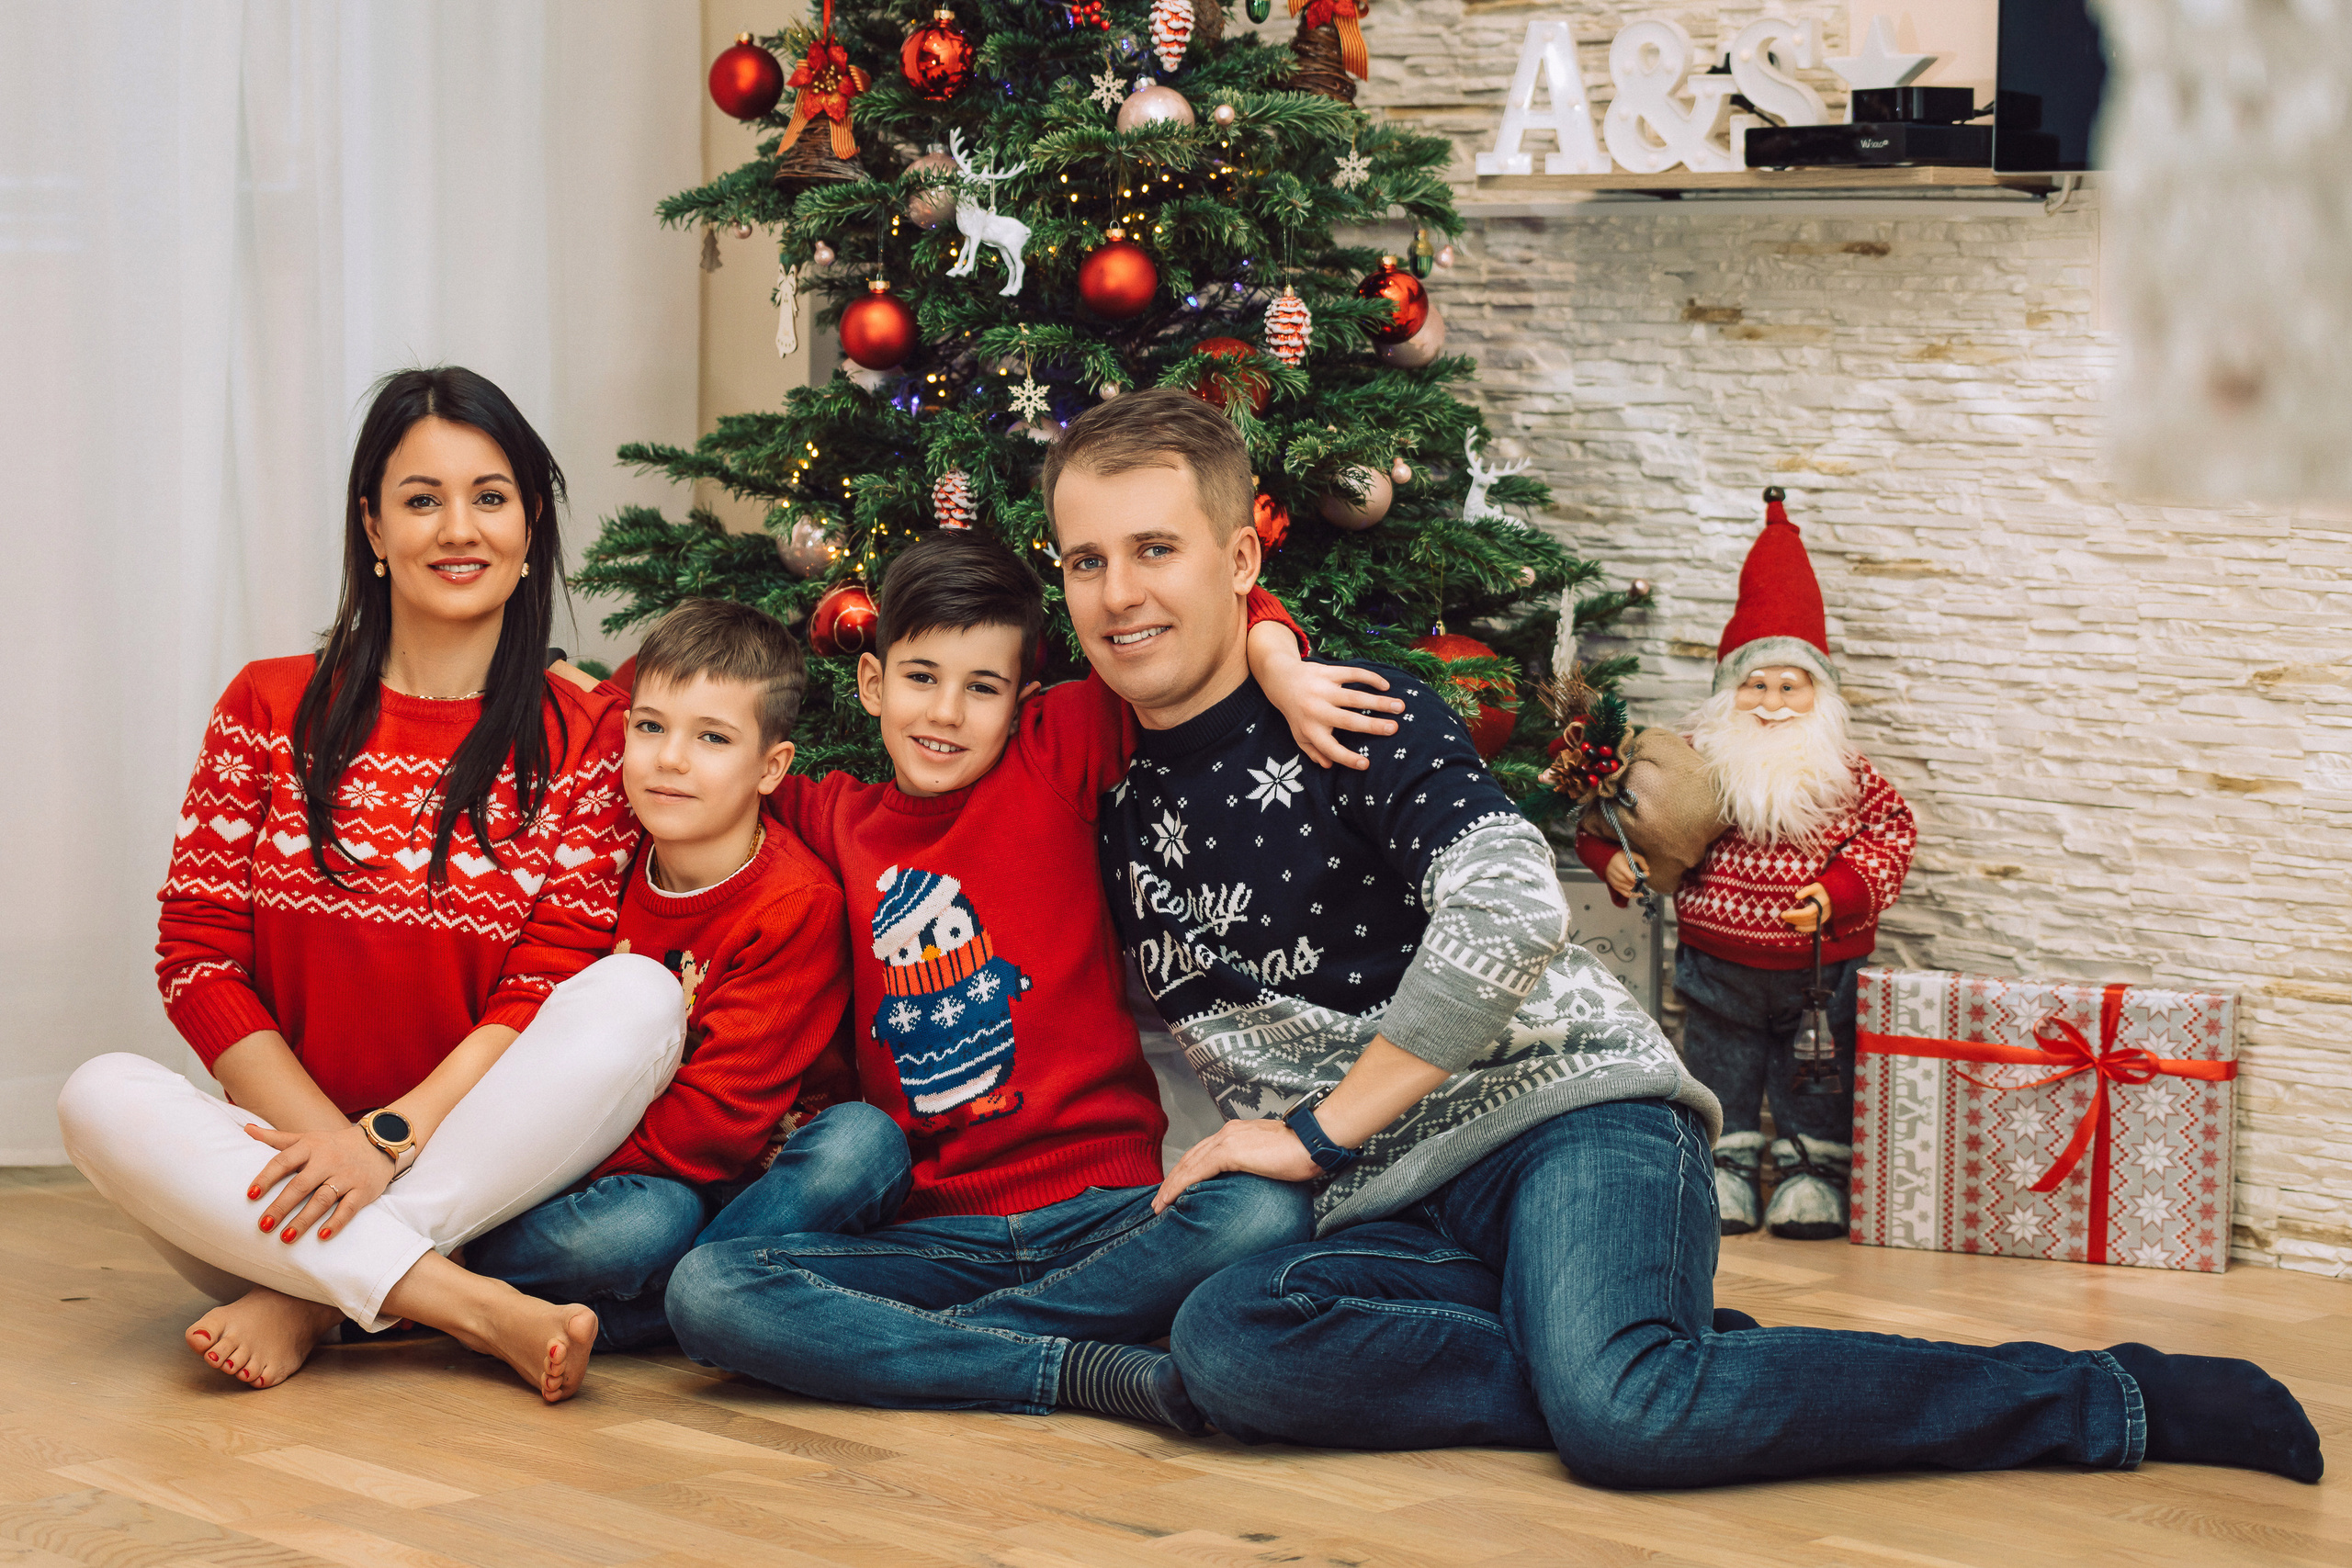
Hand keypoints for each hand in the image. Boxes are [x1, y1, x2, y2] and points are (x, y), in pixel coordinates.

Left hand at [245, 1122, 396, 1242]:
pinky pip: (349, 1208)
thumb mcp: (307, 1138)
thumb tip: (247, 1129)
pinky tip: (322, 1236)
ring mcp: (347, 1176)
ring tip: (285, 1237)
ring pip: (323, 1199)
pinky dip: (336, 1222)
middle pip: (301, 1185)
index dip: (266, 1178)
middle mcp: (328, 1161)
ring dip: (304, 1219)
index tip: (251, 1195)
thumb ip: (277, 1138)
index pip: (284, 1161)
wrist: (380, 1141)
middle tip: (263, 1225)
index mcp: (310, 1147)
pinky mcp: (364, 1190)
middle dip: (281, 1206)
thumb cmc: (334, 1144)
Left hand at [1153, 1117, 1323, 1211]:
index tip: (1176, 1189)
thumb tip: (1256, 1183)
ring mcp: (1227, 1139)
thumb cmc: (1305, 1152)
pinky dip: (1179, 1187)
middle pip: (1190, 1157)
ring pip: (1188, 1164)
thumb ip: (1259, 1166)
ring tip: (1159, 1205)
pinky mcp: (1230, 1151)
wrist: (1315, 1140)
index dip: (1187, 1171)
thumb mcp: (1274, 1160)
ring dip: (1170, 1186)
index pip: (1203, 1152)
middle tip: (1160, 1201)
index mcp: (1237, 1133)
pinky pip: (1196, 1172)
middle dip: (1172, 1180)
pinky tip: (1171, 1200)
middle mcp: (1228, 1132)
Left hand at [1272, 664, 1406, 770]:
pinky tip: (1386, 686)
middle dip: (1373, 726)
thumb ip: (1314, 751)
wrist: (1281, 680)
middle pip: (1348, 721)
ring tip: (1400, 706)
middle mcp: (1316, 710)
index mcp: (1310, 729)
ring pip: (1354, 697)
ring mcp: (1322, 690)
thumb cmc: (1296, 713)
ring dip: (1379, 702)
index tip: (1366, 765)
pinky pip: (1353, 674)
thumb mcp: (1299, 735)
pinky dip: (1371, 678)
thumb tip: (1329, 766)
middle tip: (1395, 729)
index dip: (1347, 758)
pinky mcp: (1328, 672)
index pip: (1329, 748)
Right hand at [1604, 850, 1647, 897]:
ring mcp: (1614, 882)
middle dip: (1639, 882)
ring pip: (1629, 889)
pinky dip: (1633, 894)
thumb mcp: (1631, 855)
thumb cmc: (1620, 857)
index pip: (1631, 877)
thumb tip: (1647, 870)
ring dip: (1636, 887)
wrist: (1606, 859)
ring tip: (1641, 883)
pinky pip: (1625, 894)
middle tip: (1644, 879)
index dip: (1640, 877)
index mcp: (1620, 867)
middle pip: (1630, 884)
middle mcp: (1615, 876)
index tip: (1645, 874)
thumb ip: (1641, 860)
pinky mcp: (1615, 886)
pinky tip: (1639, 893)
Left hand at [1779, 882, 1830, 932]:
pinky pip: (1813, 928)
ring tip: (1786, 919)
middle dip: (1792, 918)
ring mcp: (1823, 919)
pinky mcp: (1823, 921)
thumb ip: (1806, 891)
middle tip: (1782, 915)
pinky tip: (1796, 927)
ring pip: (1808, 924)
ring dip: (1796, 923)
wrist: (1837, 894)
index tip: (1783, 914)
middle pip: (1805, 920)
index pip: (1805, 913)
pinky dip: (1804, 929)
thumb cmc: (1823, 889)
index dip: (1794, 915)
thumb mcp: (1815, 886)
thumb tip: (1796, 896)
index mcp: (1820, 905)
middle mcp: (1822, 914)